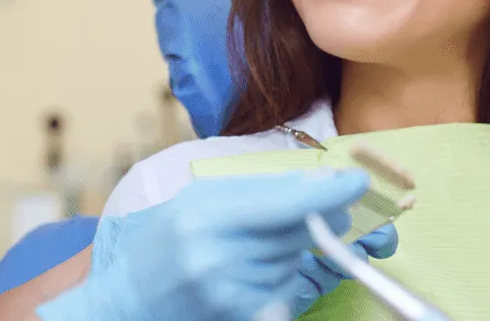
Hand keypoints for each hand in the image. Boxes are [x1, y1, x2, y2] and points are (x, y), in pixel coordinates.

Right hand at [37, 170, 397, 320]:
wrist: (130, 303)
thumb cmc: (167, 241)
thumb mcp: (201, 200)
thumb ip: (257, 191)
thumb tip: (319, 184)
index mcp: (206, 216)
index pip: (284, 203)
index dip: (328, 193)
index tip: (359, 182)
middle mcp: (219, 257)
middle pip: (298, 232)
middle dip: (320, 218)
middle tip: (326, 209)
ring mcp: (231, 294)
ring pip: (294, 260)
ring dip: (292, 249)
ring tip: (252, 248)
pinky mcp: (244, 318)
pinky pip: (285, 290)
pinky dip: (281, 278)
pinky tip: (251, 274)